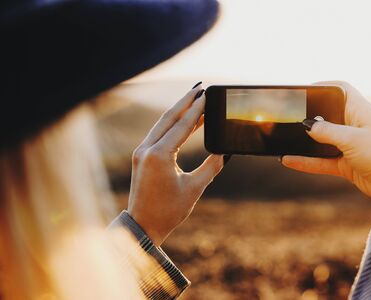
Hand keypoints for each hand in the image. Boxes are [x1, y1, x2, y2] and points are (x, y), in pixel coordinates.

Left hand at [127, 84, 223, 245]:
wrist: (143, 226)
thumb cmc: (169, 211)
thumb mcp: (195, 188)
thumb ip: (211, 166)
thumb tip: (225, 151)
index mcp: (159, 155)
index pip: (182, 125)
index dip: (197, 109)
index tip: (207, 94)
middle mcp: (146, 149)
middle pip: (169, 117)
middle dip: (185, 101)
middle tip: (200, 88)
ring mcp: (141, 151)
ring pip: (162, 124)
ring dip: (179, 111)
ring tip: (195, 100)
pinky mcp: (141, 156)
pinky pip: (158, 133)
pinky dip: (172, 125)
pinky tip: (184, 121)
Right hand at [281, 81, 370, 212]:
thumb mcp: (352, 139)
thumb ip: (327, 131)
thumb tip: (307, 126)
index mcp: (360, 111)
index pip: (342, 90)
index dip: (324, 86)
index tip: (304, 90)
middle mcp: (355, 125)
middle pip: (328, 115)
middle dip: (310, 116)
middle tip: (289, 117)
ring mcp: (350, 145)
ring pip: (322, 140)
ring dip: (305, 142)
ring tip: (285, 140)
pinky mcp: (346, 163)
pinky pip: (321, 160)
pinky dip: (306, 161)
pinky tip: (289, 161)